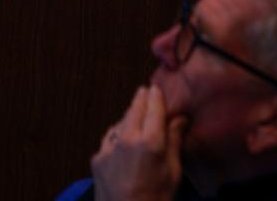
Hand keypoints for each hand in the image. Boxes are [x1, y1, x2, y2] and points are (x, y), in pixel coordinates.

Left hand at [91, 86, 188, 200]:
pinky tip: (122, 137)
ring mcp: (109, 149)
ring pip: (120, 122)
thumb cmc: (156, 198)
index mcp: (150, 141)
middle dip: (141, 98)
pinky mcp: (97, 159)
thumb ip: (174, 140)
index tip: (157, 87)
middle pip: (134, 108)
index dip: (156, 95)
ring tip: (135, 113)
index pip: (154, 106)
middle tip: (145, 90)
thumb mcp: (173, 170)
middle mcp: (127, 139)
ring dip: (128, 115)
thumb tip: (180, 118)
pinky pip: (109, 137)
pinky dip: (117, 132)